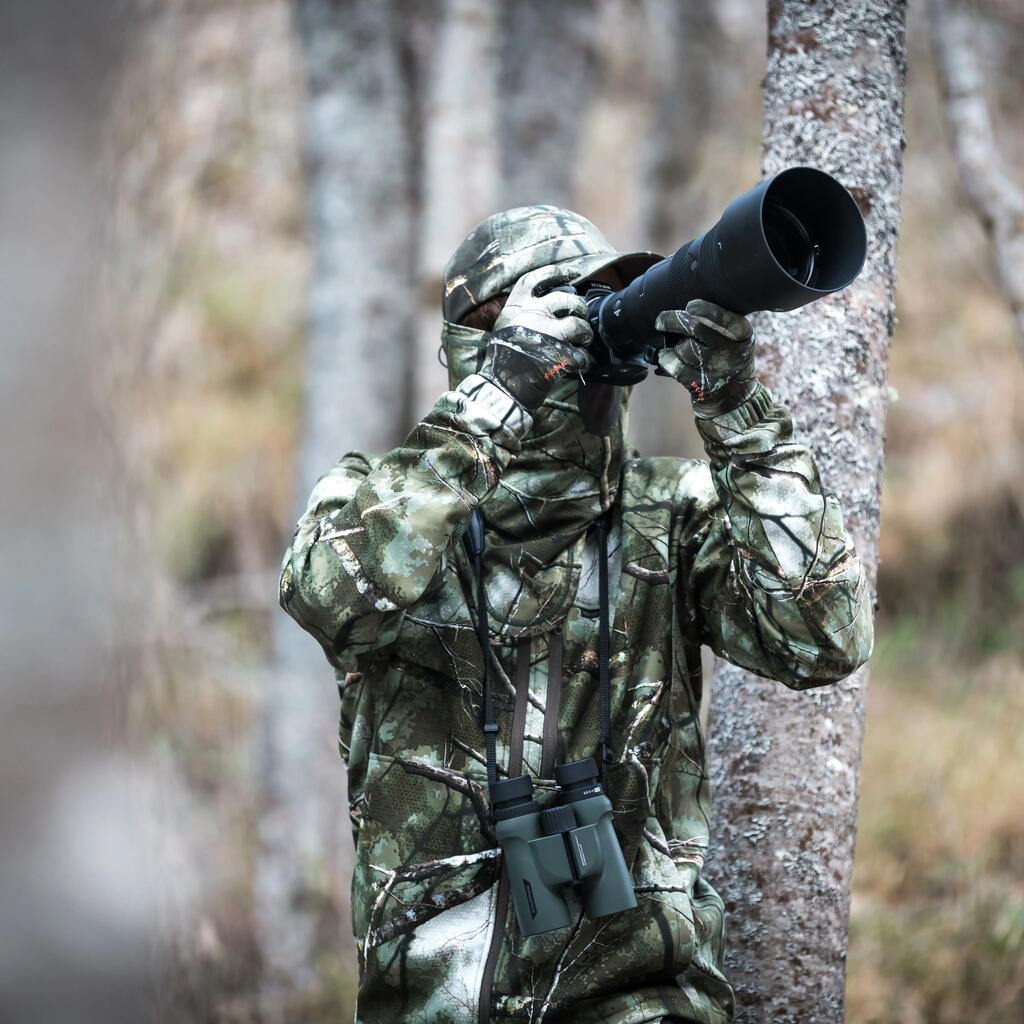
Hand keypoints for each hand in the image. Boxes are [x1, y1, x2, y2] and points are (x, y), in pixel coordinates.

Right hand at [481, 265, 594, 412]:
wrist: (499, 386)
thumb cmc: (500, 358)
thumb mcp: (504, 326)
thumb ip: (521, 312)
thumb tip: (542, 303)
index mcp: (517, 305)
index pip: (539, 277)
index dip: (558, 271)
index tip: (574, 272)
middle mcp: (533, 314)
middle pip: (568, 300)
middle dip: (579, 307)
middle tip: (580, 317)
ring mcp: (547, 334)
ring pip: (578, 325)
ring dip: (585, 334)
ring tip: (584, 341)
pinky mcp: (558, 355)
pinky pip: (581, 354)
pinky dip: (585, 360)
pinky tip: (584, 363)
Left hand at [654, 299, 756, 417]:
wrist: (733, 396)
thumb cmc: (728, 357)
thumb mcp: (736, 338)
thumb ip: (719, 324)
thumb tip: (684, 310)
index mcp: (742, 334)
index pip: (726, 319)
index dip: (707, 311)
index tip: (690, 306)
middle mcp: (732, 352)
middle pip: (697, 329)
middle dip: (673, 321)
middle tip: (660, 321)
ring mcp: (717, 371)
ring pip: (684, 348)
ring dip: (673, 346)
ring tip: (672, 347)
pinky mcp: (702, 385)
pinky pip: (677, 367)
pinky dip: (667, 361)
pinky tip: (665, 358)